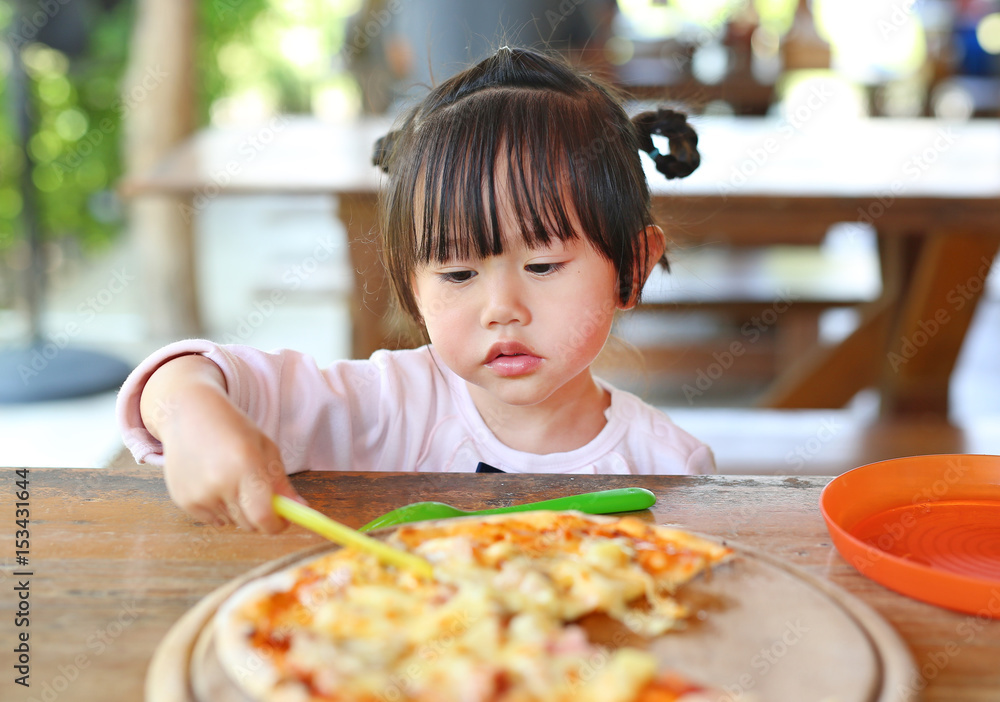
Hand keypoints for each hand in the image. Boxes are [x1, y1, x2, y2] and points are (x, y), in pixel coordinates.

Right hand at [140, 355, 304, 533]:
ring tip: (231, 479)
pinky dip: (219, 508)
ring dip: (238, 510)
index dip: (276, 525)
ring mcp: (198, 493)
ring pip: (231, 522)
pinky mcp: (183, 500)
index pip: (263, 516)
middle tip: (260, 495)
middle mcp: (219, 482)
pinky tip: (213, 481)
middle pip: (249, 524)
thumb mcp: (265, 448)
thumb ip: (282, 483)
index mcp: (246, 465)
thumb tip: (301, 510)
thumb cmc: (234, 429)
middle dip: (260, 517)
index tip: (283, 522)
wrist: (188, 414)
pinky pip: (212, 519)